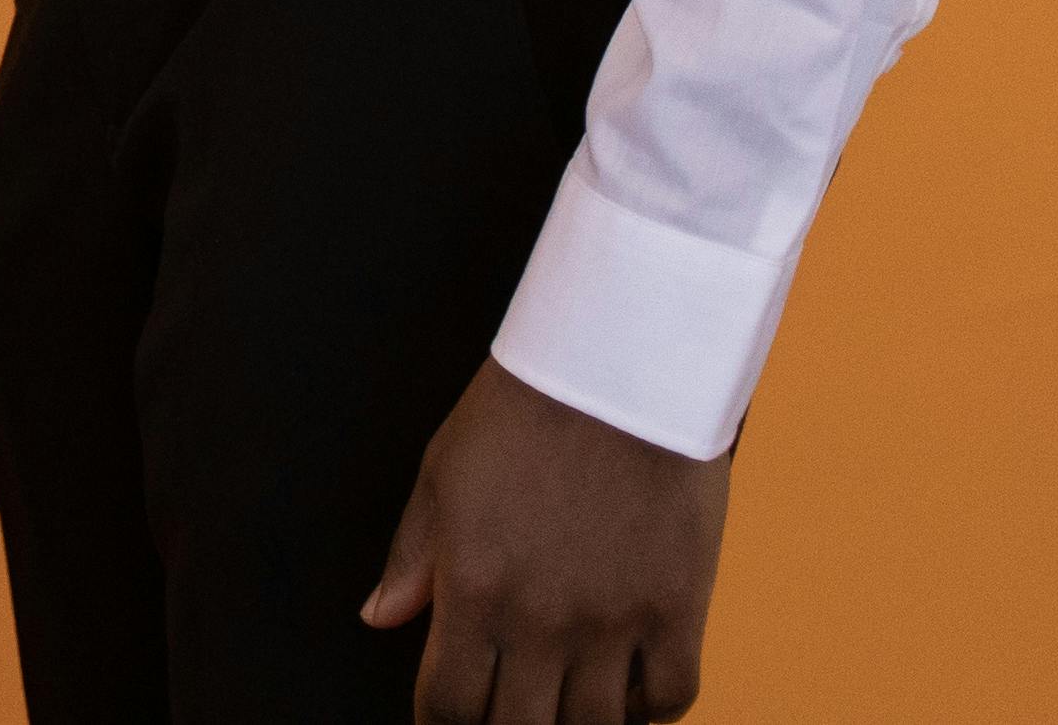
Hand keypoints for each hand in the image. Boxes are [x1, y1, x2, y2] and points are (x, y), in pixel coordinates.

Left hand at [364, 358, 731, 721]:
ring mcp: (615, 620)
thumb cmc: (520, 413)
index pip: (450, 706)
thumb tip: (379, 618)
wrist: (615, 368)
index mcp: (473, 590)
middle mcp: (542, 619)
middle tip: (507, 712)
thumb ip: (412, 559)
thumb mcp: (442, 478)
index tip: (447, 718)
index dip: (442, 724)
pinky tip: (628, 692)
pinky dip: (648, 711)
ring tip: (564, 705)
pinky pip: (670, 698)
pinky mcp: (678, 609)